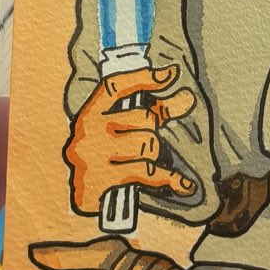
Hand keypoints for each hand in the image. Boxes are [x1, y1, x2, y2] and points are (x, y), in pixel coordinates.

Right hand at [65, 62, 197, 214]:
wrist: (82, 196)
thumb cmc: (105, 156)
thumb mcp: (120, 130)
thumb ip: (153, 112)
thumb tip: (187, 97)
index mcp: (90, 112)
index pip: (114, 86)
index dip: (143, 77)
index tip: (171, 73)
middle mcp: (88, 129)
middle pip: (141, 118)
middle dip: (152, 131)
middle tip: (146, 142)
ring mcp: (93, 154)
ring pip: (146, 145)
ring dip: (154, 155)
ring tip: (145, 162)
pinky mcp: (103, 179)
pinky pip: (147, 172)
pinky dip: (169, 178)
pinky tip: (184, 184)